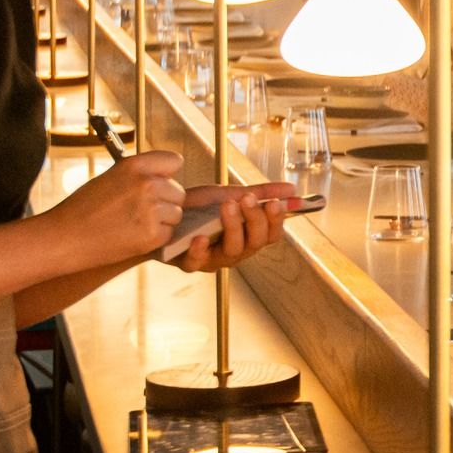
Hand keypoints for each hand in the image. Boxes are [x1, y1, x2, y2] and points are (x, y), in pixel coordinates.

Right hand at [46, 150, 186, 267]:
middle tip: (137, 210)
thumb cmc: (84, 208)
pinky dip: (155, 237)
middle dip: (165, 202)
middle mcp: (146, 184)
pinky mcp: (152, 235)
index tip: (158, 182)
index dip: (167, 174)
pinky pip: (169, 233)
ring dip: (161, 221)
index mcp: (134, 165)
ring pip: (176, 214)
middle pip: (178, 192)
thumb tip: (171, 176)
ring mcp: (151, 210)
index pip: (174, 160)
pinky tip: (132, 236)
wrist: (63, 238)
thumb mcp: (112, 177)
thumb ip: (141, 175)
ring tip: (132, 223)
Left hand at [168, 181, 298, 272]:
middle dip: (254, 220)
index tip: (274, 202)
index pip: (271, 235)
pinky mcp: (188, 263)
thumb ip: (260, 193)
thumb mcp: (230, 195)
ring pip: (232, 252)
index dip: (276, 221)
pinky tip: (200, 237)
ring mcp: (212, 259)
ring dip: (233, 228)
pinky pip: (197, 263)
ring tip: (227, 206)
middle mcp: (234, 251)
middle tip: (247, 198)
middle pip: (255, 243)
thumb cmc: (198, 209)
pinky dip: (200, 251)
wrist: (159, 212)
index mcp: (247, 236)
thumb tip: (293, 189)